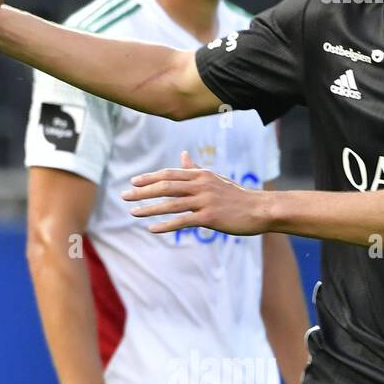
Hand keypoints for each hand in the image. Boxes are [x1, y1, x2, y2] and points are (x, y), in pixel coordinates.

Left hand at [122, 150, 271, 234]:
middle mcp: (201, 185)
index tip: (133, 182)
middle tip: (124, 196)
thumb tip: (183, 155)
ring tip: (132, 212)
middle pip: (165, 186)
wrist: (260, 209)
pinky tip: (152, 228)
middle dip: (142, 191)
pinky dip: (166, 225)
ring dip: (149, 208)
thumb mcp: (214, 178)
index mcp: (201, 175)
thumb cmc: (236, 195)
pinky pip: (183, 221)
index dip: (149, 178)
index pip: (169, 174)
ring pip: (171, 203)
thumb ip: (196, 169)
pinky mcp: (210, 217)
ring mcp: (205, 201)